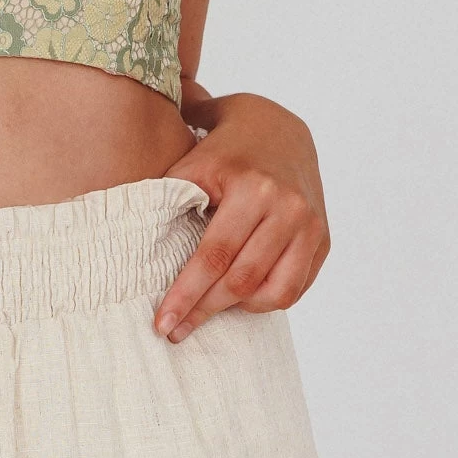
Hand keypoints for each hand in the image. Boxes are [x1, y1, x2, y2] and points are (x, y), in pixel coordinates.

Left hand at [155, 94, 329, 340]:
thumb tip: (134, 246)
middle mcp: (288, 208)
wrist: (280, 126)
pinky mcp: (323, 238)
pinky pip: (295, 287)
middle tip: (175, 331)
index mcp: (252, 188)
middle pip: (242, 280)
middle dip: (204, 311)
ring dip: (237, 310)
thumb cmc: (225, 146)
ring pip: (275, 292)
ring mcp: (311, 225)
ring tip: (208, 310)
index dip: (186, 294)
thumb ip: (169, 198)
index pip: (213, 256)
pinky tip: (239, 299)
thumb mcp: (193, 161)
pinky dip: (266, 301)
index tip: (162, 321)